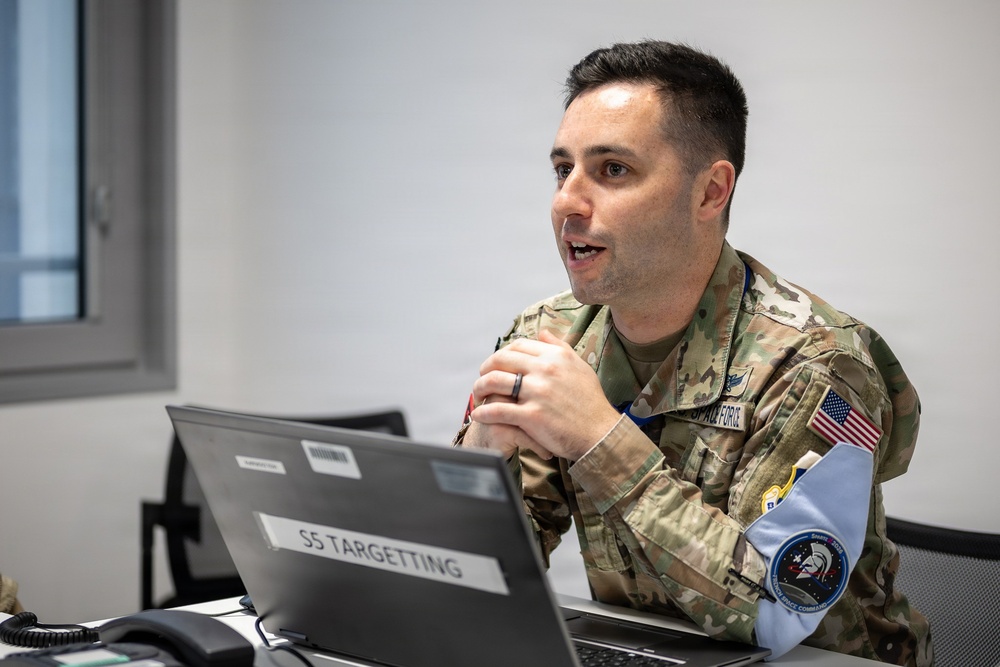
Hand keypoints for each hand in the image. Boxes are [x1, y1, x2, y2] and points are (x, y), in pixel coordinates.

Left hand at [469, 329, 621, 460]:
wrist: (600, 433)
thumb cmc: (591, 402)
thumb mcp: (580, 367)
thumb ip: (559, 347)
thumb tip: (542, 332)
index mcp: (555, 356)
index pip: (518, 345)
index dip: (502, 353)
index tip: (496, 363)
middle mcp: (545, 370)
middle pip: (501, 360)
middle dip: (485, 368)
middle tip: (482, 378)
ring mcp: (537, 392)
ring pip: (494, 381)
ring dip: (479, 388)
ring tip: (477, 396)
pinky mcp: (532, 416)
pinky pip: (498, 410)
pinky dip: (483, 412)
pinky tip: (478, 415)